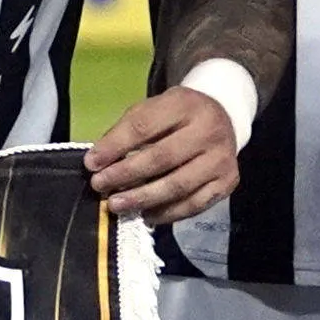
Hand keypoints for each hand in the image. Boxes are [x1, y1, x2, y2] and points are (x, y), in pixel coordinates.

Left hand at [86, 75, 244, 223]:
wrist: (223, 119)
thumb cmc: (178, 117)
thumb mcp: (153, 109)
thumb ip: (128, 131)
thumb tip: (99, 162)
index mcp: (184, 105)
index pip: (143, 126)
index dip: (115, 146)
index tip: (91, 163)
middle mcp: (208, 130)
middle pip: (161, 158)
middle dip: (126, 175)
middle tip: (101, 186)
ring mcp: (221, 158)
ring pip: (178, 186)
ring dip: (143, 198)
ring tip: (118, 205)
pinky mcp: (227, 182)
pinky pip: (193, 204)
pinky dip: (166, 213)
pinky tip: (146, 214)